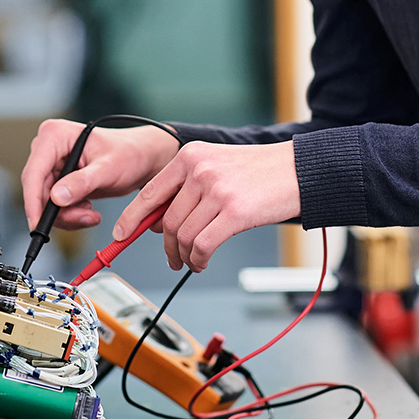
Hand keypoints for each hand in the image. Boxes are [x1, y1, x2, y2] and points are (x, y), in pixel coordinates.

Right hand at [22, 119, 180, 230]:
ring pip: (44, 202)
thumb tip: (56, 197)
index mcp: (56, 135)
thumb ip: (82, 183)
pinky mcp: (58, 179)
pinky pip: (53, 205)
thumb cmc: (129, 154)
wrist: (141, 159)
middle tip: (84, 218)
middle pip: (37, 190)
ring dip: (67, 215)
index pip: (33, 172)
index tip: (38, 224)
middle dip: (58, 211)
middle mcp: (49, 148)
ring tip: (91, 214)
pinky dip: (69, 214)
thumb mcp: (108, 169)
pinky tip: (87, 210)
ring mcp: (52, 164)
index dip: (33, 201)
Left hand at [112, 141, 299, 272]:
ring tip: (192, 262)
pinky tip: (203, 262)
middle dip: (166, 247)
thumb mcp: (216, 167)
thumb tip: (157, 223)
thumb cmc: (259, 172)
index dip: (131, 219)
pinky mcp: (234, 212)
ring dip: (184, 256)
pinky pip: (202, 245)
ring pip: (182, 236)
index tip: (120, 236)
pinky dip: (198, 260)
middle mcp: (199, 170)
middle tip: (172, 259)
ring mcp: (216, 190)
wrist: (298, 170)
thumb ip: (187, 188)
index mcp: (189, 156)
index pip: (149, 192)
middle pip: (165, 221)